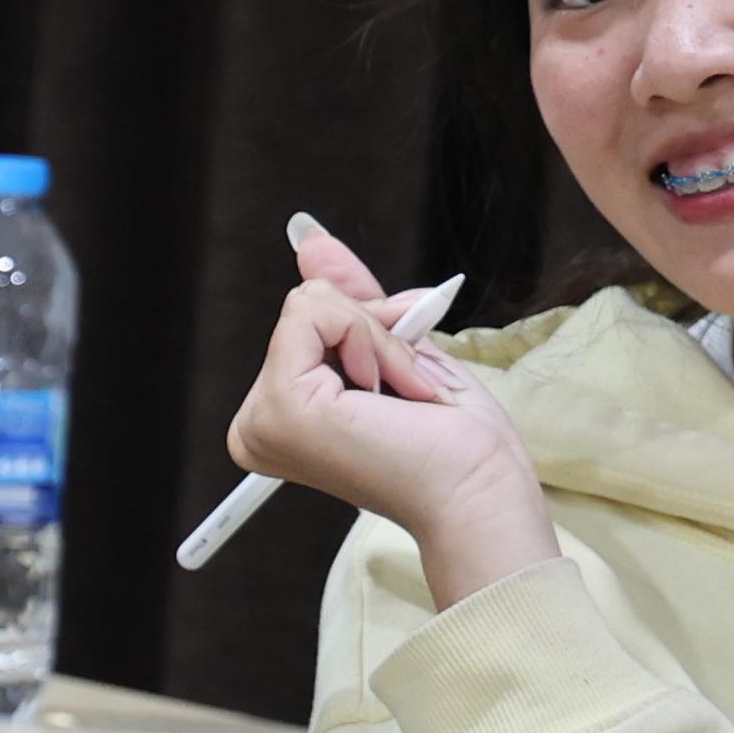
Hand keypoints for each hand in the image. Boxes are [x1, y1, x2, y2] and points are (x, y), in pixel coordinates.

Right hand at [222, 216, 554, 604]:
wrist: (476, 491)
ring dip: (376, 339)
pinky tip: (385, 394)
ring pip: (311, 304)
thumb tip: (311, 241)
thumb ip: (351, 301)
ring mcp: (261, 419)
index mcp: (281, 420)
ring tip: (399, 397)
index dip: (367, 327)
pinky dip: (369, 339)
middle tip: (406, 391)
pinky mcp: (277, 408)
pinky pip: (316, 312)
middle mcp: (257, 425)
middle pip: (305, 307)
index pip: (307, 323)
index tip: (403, 379)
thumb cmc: (454, 443)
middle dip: (372, 332)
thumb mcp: (400, 352)